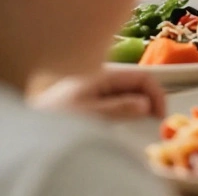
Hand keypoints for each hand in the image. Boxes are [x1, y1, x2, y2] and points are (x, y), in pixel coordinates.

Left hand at [29, 70, 164, 119]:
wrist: (31, 124)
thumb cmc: (55, 116)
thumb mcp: (88, 113)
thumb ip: (116, 108)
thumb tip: (145, 104)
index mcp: (103, 76)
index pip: (141, 78)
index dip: (156, 94)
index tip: (161, 115)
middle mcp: (102, 80)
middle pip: (137, 85)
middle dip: (150, 101)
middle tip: (154, 122)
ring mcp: (97, 90)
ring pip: (129, 94)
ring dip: (139, 108)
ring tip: (140, 124)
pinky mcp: (93, 101)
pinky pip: (118, 102)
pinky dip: (127, 111)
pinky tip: (124, 124)